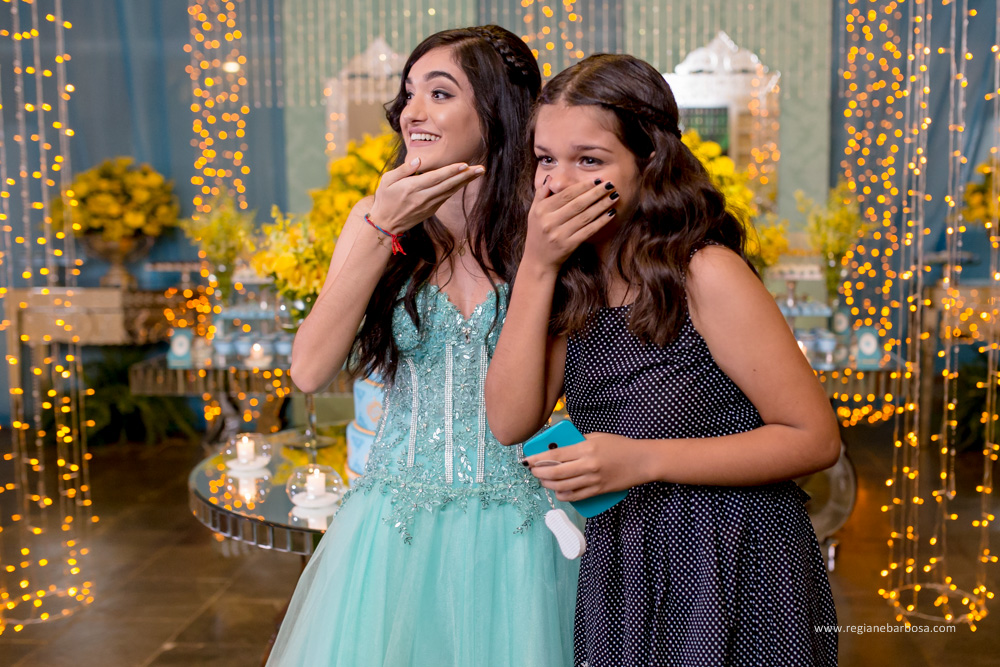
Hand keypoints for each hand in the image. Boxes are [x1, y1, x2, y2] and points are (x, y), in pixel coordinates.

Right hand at [367, 157, 484, 233]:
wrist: (386, 224)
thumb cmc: (385, 198)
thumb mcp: (387, 180)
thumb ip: (403, 169)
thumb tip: (419, 160)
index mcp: (412, 188)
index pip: (436, 178)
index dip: (451, 171)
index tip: (465, 164)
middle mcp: (423, 197)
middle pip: (448, 185)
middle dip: (466, 176)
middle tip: (481, 169)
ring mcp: (429, 205)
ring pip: (450, 191)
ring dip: (465, 182)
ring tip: (478, 172)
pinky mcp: (431, 210)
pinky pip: (446, 197)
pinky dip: (457, 188)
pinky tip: (465, 181)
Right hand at [522, 179, 616, 271]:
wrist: (538, 261)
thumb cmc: (537, 233)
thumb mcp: (533, 212)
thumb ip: (541, 194)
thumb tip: (551, 178)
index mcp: (542, 210)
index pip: (566, 194)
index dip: (583, 186)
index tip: (597, 179)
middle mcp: (550, 222)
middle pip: (578, 204)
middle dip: (596, 193)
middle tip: (610, 184)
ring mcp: (560, 234)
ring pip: (585, 216)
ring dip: (602, 205)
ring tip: (614, 196)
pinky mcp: (569, 246)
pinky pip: (588, 231)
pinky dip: (601, 221)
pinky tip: (611, 213)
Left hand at [525, 432, 649, 501]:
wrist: (642, 461)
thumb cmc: (620, 446)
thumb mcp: (597, 437)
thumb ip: (578, 442)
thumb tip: (558, 447)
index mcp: (586, 448)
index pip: (555, 455)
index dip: (538, 459)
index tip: (527, 460)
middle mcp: (588, 465)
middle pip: (556, 473)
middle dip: (539, 473)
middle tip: (533, 471)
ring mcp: (593, 480)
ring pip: (563, 487)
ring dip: (548, 485)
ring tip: (543, 480)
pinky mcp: (598, 491)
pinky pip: (575, 496)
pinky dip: (563, 495)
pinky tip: (557, 491)